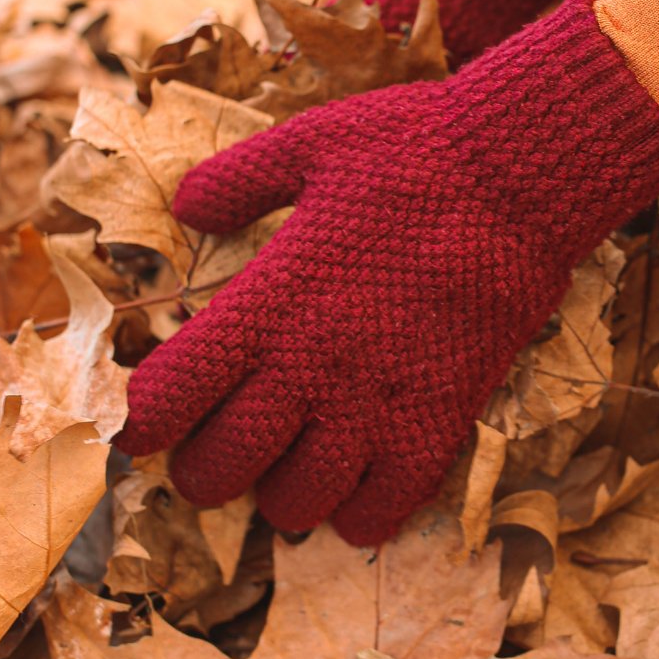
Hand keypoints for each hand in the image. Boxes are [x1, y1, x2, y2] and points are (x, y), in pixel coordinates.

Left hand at [116, 0, 658, 544]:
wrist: (518, 178)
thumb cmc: (411, 154)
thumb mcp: (308, 144)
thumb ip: (236, 182)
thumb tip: (184, 211)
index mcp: (267, 302)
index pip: (168, 399)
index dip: (140, 423)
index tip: (143, 421)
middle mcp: (311, 367)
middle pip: (220, 469)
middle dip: (199, 470)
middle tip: (210, 448)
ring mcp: (377, 404)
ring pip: (294, 504)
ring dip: (275, 494)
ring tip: (284, 463)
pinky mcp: (438, 423)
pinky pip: (382, 512)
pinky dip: (355, 514)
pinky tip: (352, 480)